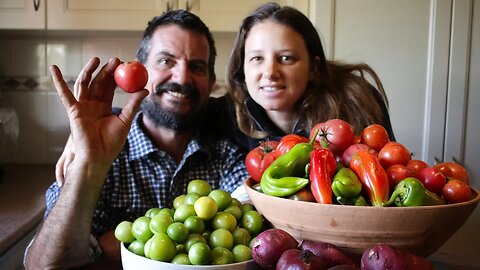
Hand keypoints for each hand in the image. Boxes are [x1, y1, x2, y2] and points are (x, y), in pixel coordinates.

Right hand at [51, 57, 147, 183]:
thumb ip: (132, 104)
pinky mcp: (73, 111)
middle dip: (106, 70)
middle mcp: (92, 105)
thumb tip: (145, 90)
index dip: (117, 76)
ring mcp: (82, 107)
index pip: (110, 87)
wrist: (99, 157)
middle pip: (98, 83)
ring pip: (84, 84)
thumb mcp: (125, 120)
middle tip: (116, 60)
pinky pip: (65, 95)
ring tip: (96, 59)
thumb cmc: (111, 143)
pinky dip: (58, 81)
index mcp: (104, 107)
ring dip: (89, 71)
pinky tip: (53, 68)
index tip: (126, 65)